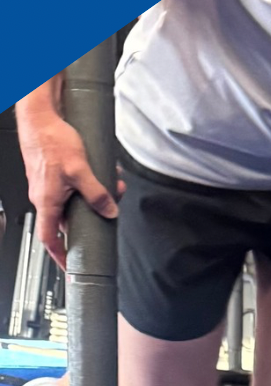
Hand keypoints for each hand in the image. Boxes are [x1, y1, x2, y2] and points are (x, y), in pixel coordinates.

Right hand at [19, 115, 119, 269]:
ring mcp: (49, 186)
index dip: (60, 255)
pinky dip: (90, 184)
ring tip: (114, 188)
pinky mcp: (53, 175)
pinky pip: (74, 187)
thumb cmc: (52, 142)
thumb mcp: (81, 171)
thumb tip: (110, 211)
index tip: (70, 266)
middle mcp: (45, 197)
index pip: (50, 238)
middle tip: (111, 211)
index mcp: (47, 202)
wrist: (41, 120)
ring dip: (96, 196)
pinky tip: (105, 174)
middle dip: (93, 216)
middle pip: (69, 219)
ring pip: (75, 200)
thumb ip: (97, 193)